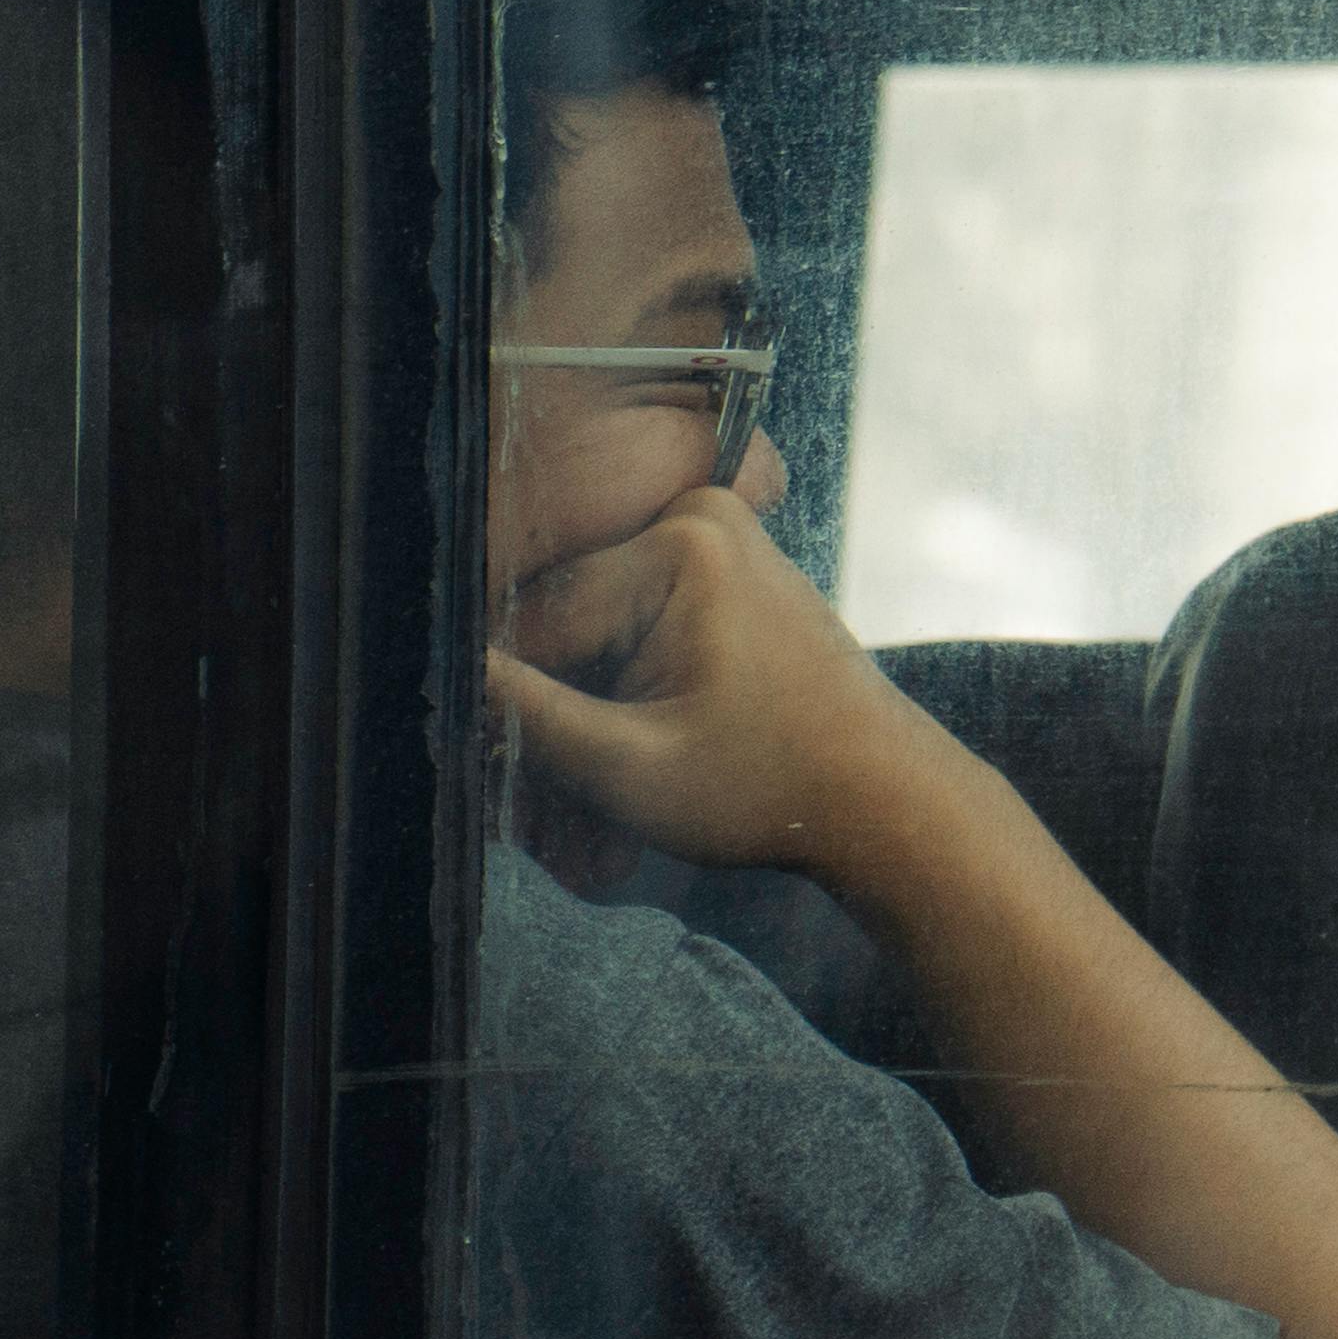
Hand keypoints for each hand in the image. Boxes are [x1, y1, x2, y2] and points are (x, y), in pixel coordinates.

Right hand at [485, 484, 971, 887]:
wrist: (892, 803)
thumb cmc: (776, 789)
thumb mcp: (631, 767)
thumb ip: (527, 714)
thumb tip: (445, 673)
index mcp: (678, 546)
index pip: (536, 620)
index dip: (512, 702)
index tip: (501, 769)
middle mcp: (696, 518)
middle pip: (567, 621)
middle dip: (554, 713)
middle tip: (550, 819)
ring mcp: (714, 539)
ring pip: (595, 630)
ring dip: (584, 711)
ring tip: (588, 811)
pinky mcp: (721, 570)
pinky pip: (635, 626)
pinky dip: (622, 694)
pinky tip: (629, 757)